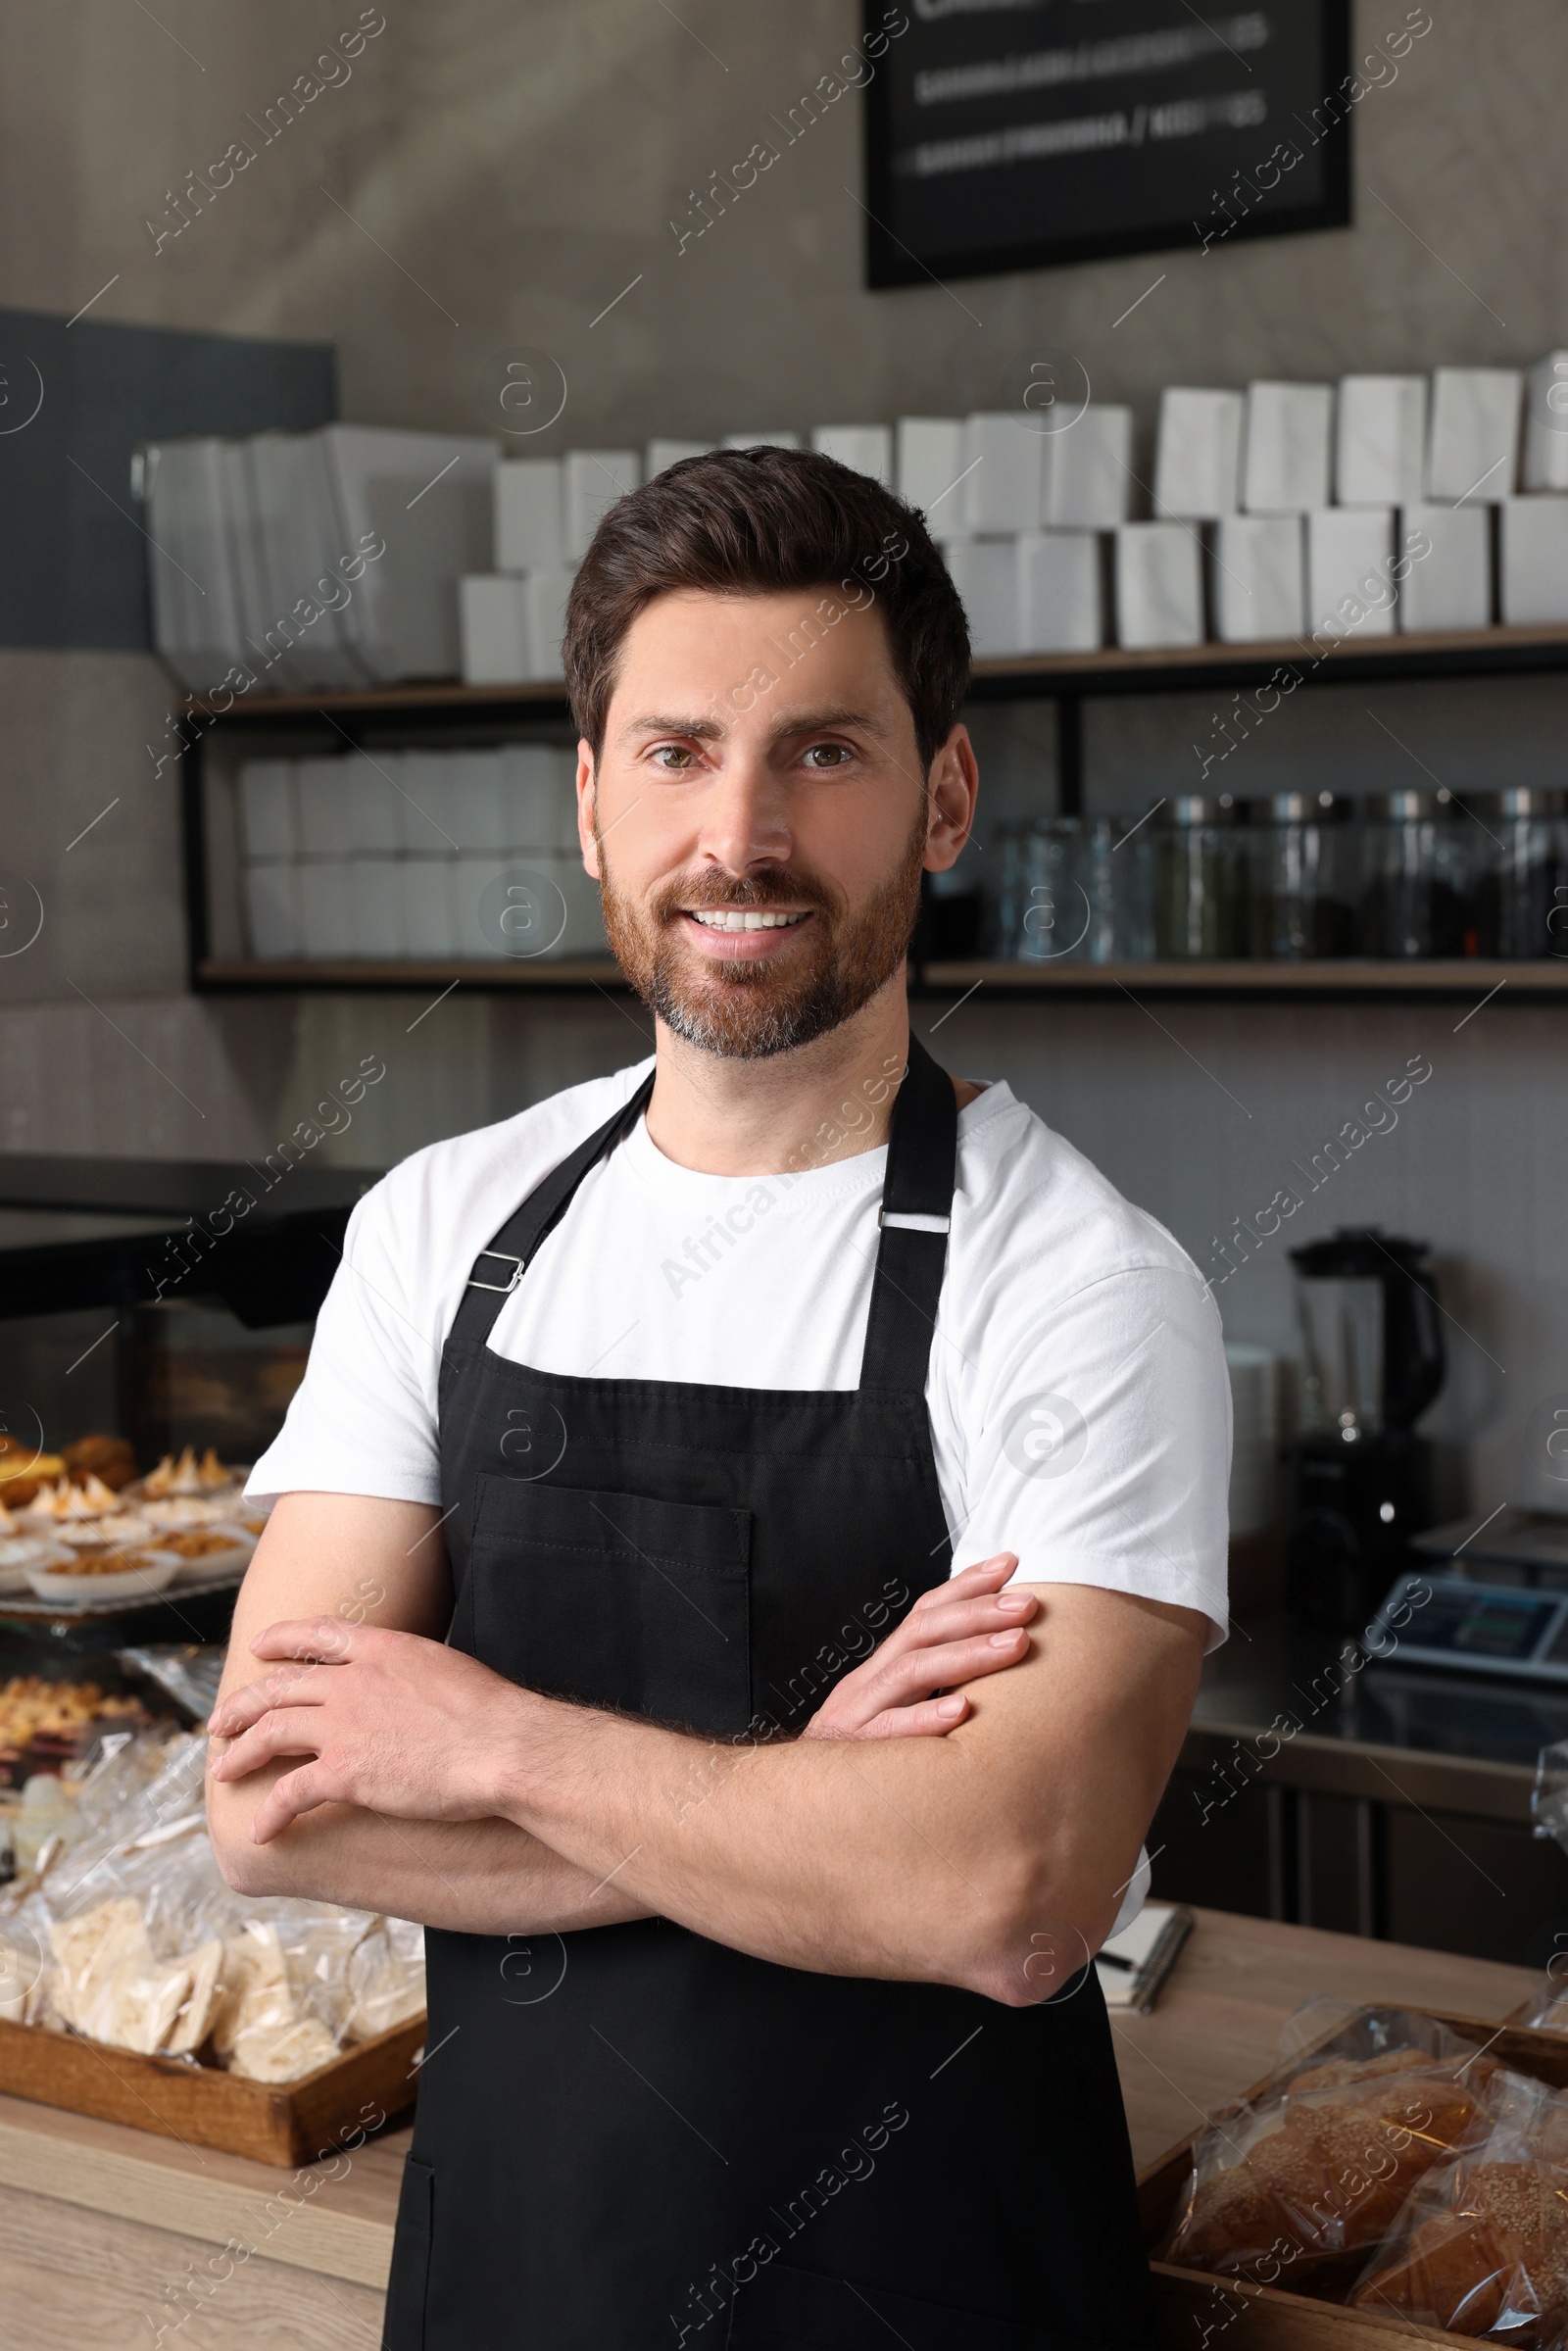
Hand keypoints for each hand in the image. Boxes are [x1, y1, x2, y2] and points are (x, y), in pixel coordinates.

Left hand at [208, 1618, 521, 1842]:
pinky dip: (270, 1812)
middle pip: (280, 1687)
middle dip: (243, 1704)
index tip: (258, 1647)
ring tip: (222, 1770)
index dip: (282, 1638)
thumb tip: (410, 1684)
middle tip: (220, 1722)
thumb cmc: (492, 1714)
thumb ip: (413, 1671)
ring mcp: (344, 1726)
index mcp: (381, 1650)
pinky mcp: (344, 1773)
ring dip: (240, 1753)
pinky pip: (290, 1792)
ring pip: (271, 1733)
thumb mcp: (447, 1667)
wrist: (502, 1746)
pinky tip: (260, 1829)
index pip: (318, 1635)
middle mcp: (353, 1682)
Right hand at [800, 1555, 1035, 1741]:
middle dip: (978, 1611)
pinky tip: (962, 1711)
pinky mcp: (856, 1752)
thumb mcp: (892, 1711)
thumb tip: (991, 1660)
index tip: (1008, 1564)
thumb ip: (931, 1687)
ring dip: (968, 1653)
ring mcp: (860, 1713)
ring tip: (1015, 1644)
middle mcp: (870, 1681)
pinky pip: (891, 1731)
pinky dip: (925, 1718)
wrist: (797, 1800)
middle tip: (1026, 1604)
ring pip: (913, 1671)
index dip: (965, 1585)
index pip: (925, 1612)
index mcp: (882, 1668)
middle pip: (923, 1630)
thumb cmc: (860, 1756)